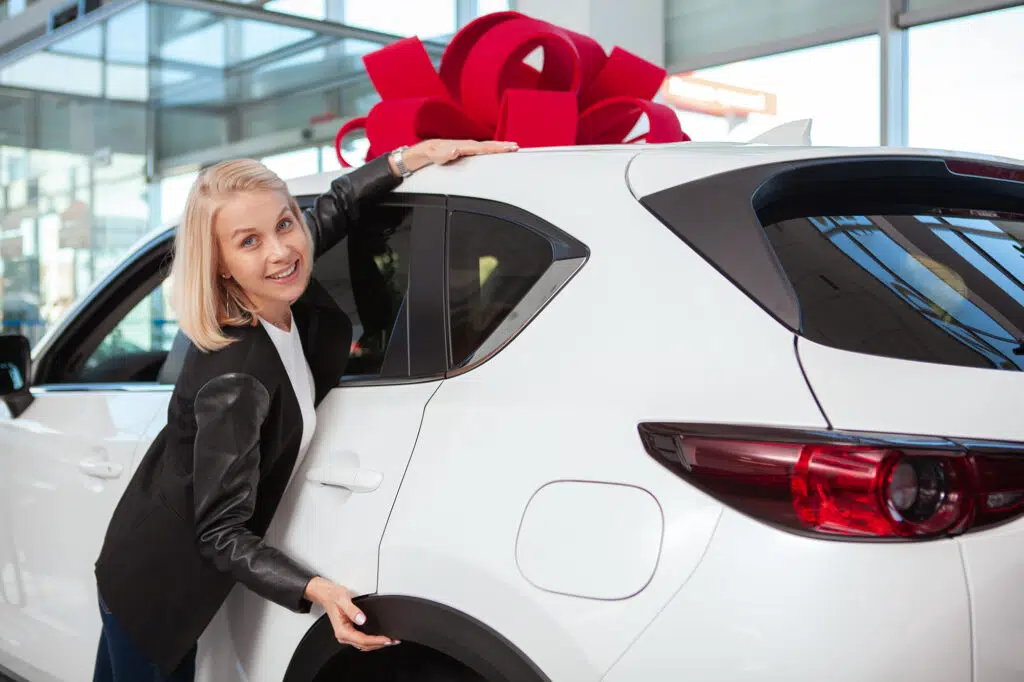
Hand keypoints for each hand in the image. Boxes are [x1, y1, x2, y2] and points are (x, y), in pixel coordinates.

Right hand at [304, 577, 397, 650]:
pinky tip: (379, 638)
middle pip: (364, 645)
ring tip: (390, 641)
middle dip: (380, 644)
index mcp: (342, 630)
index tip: (387, 639)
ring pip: (364, 645)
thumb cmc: (333, 596)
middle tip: (393, 641)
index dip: (376, 641)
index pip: (362, 640)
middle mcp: (343, 635)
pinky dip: (372, 641)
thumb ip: (353, 610)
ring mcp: (346, 634)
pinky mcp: (349, 631)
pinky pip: (362, 640)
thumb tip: (362, 619)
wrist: (326, 594)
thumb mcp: (343, 599)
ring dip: (377, 644)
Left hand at [396, 139, 518, 173]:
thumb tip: (456, 151)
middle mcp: (468, 144)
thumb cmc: (434, 154)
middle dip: (503, 146)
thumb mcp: (438, 156)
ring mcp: (469, 146)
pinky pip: (484, 149)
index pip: (484, 147)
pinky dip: (493, 149)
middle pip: (489, 145)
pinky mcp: (469, 149)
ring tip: (513, 147)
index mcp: (465, 146)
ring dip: (500, 147)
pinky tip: (499, 151)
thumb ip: (447, 154)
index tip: (509, 147)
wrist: (429, 150)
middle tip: (517, 146)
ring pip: (488, 146)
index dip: (497, 148)